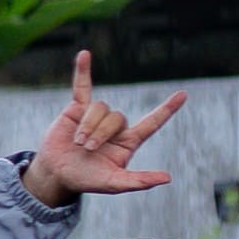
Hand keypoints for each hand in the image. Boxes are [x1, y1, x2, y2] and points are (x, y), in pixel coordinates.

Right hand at [21, 49, 188, 210]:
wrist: (56, 173)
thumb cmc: (86, 179)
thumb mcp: (114, 184)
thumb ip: (138, 181)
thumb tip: (167, 178)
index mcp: (128, 142)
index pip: (152, 123)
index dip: (167, 110)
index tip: (183, 95)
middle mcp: (115, 127)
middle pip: (118, 117)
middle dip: (101, 133)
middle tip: (86, 149)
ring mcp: (96, 116)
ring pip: (100, 108)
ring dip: (88, 126)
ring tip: (76, 142)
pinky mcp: (77, 109)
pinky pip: (81, 87)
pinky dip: (82, 71)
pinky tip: (84, 55)